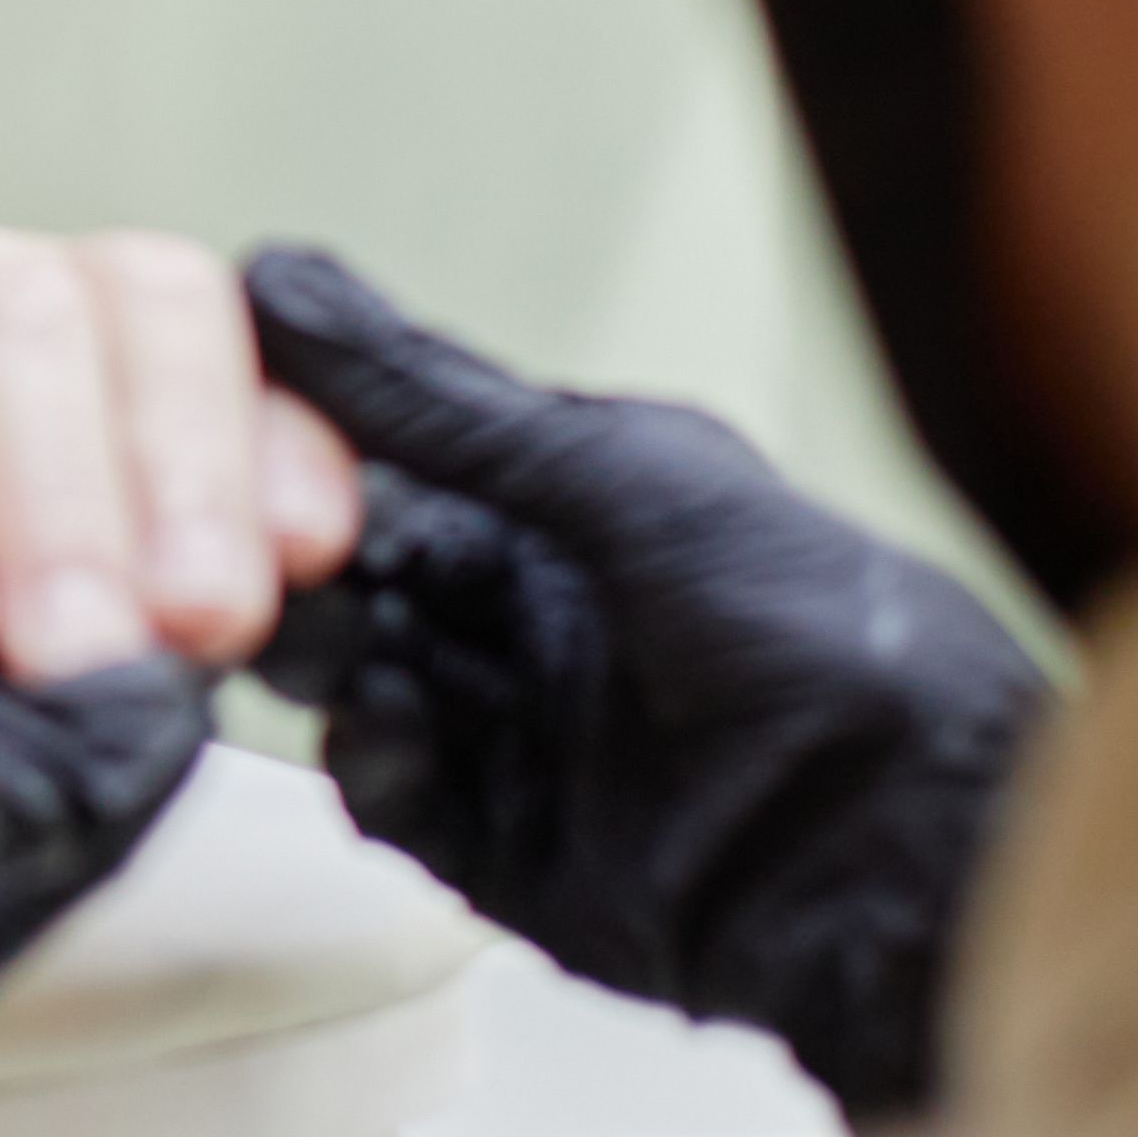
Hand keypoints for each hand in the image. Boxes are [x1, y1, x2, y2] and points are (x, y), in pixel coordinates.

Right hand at [239, 244, 1052, 1125]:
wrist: (925, 858)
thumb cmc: (832, 636)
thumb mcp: (626, 481)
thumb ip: (441, 402)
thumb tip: (277, 278)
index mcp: (566, 504)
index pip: (378, 453)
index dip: (293, 442)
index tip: (212, 428)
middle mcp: (533, 611)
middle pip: (348, 571)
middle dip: (287, 557)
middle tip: (229, 553)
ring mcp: (518, 736)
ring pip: (352, 681)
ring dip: (319, 656)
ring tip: (301, 640)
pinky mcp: (510, 856)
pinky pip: (397, 800)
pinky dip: (376, 763)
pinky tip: (392, 735)